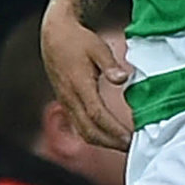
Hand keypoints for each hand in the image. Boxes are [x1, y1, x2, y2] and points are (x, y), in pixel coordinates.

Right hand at [40, 0, 135, 150]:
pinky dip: (94, 135)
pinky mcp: (66, 103)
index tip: (129, 138)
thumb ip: (110, 64)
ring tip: (122, 145)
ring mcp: (66, 102)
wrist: (54, 36)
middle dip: (110, 142)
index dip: (113, 129)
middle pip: (88, 130)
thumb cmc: (78, 40)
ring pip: (82, 131)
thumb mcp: (97, 47)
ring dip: (102, 142)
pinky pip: (79, 126)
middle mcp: (69, 98)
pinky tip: (109, 136)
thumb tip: (122, 79)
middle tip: (130, 148)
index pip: (96, 114)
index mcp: (78, 85)